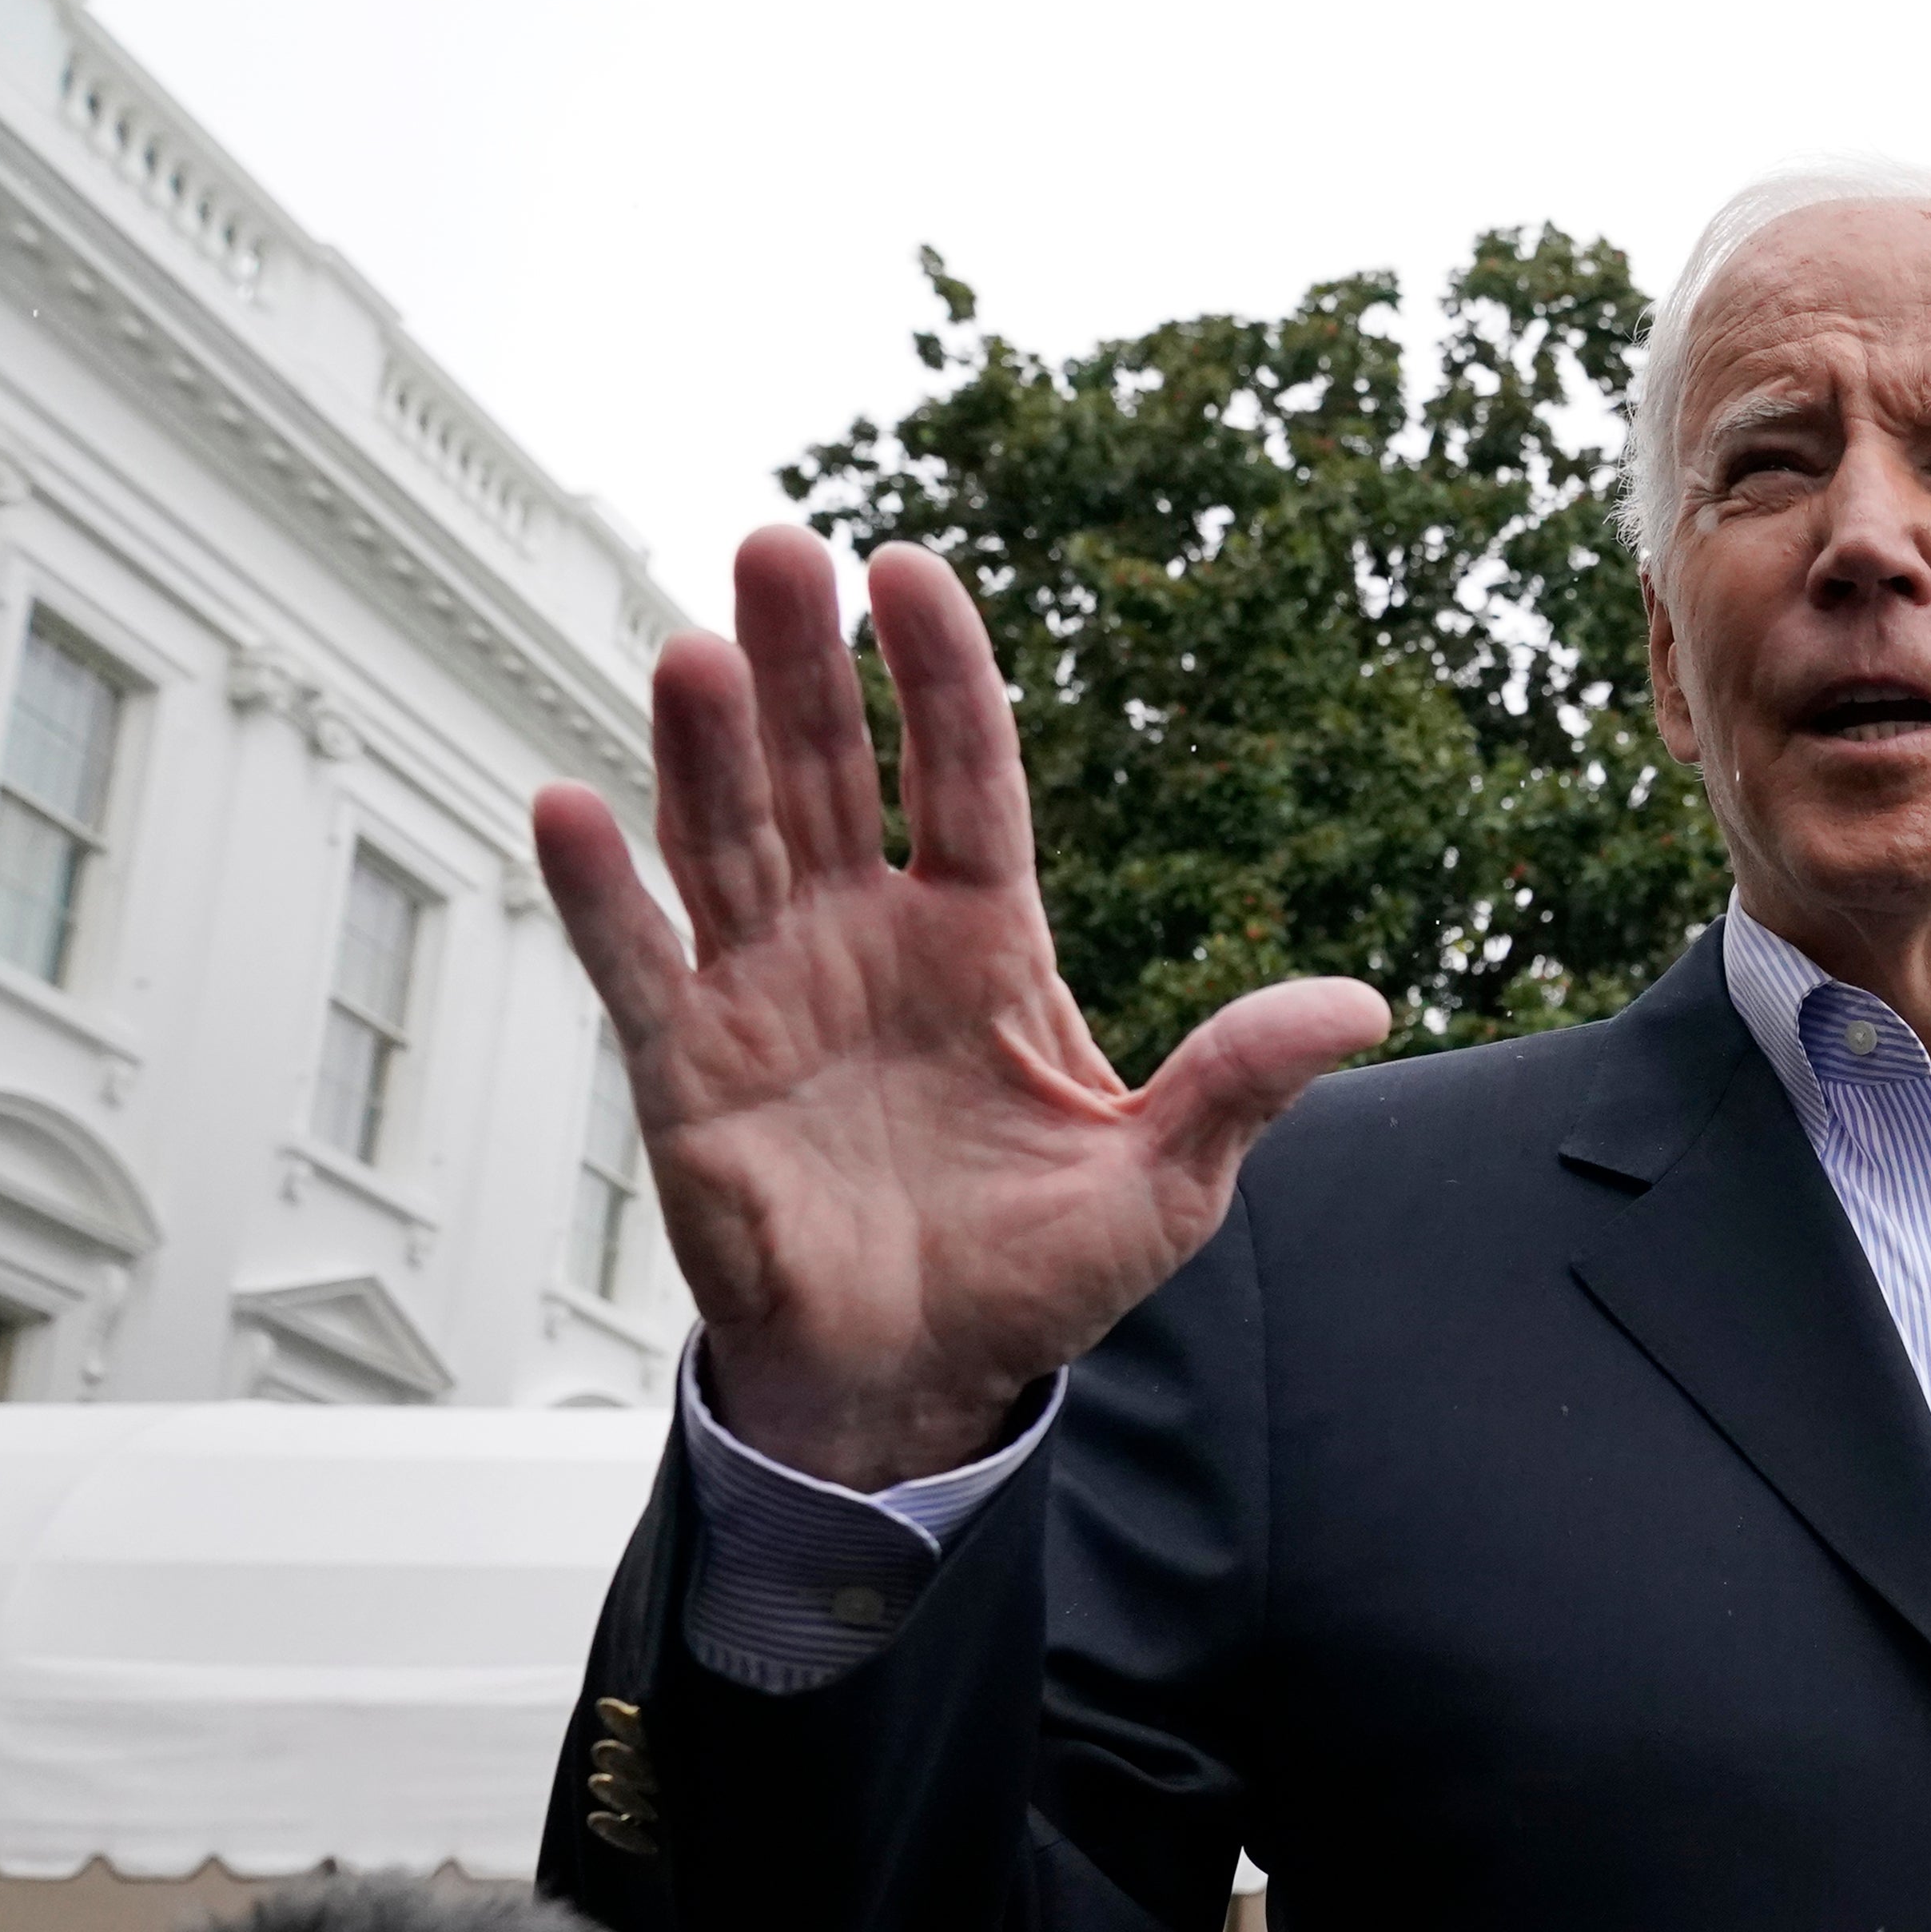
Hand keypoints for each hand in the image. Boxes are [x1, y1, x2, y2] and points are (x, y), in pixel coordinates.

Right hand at [530, 528, 1387, 1486]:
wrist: (921, 1383)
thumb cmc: (1034, 1275)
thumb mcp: (1164, 1182)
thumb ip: (1240, 1080)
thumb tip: (1362, 1005)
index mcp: (984, 940)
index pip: (965, 776)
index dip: (940, 676)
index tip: (909, 570)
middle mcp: (867, 938)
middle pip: (829, 772)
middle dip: (804, 665)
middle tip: (779, 548)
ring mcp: (768, 991)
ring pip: (728, 839)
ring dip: (703, 746)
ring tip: (693, 651)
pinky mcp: (687, 1068)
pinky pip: (635, 964)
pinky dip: (600, 892)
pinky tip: (567, 804)